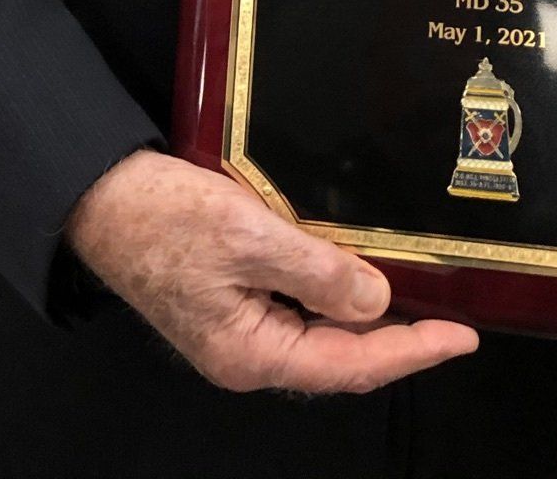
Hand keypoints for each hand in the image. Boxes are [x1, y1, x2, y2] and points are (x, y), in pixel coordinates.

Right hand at [66, 150, 477, 394]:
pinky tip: (350, 268)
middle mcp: (245, 352)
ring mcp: (233, 328)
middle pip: (338, 357)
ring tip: (414, 293)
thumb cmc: (160, 214)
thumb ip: (316, 270)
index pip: (351, 364)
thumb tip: (375, 303)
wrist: (95, 193)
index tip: (462, 335)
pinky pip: (293, 306)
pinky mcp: (225, 298)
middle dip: (395, 339)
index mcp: (250, 352)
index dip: (412, 351)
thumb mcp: (247, 233)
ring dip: (363, 314)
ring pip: (317, 331)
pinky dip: (328, 291)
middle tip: (449, 314)